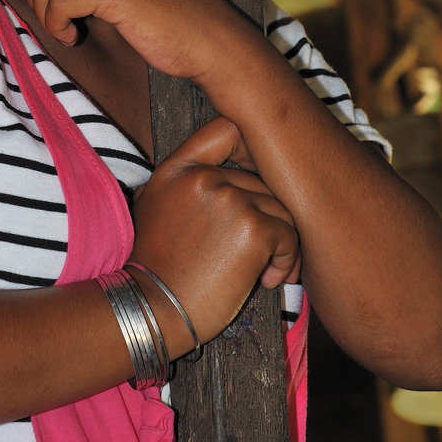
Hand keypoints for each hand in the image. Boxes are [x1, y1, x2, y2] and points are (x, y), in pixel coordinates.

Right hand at [130, 117, 300, 349]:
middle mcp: (204, 176)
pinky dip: (286, 261)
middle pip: (260, 181)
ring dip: (280, 243)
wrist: (151, 311)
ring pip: (280, 209)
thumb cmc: (154, 269)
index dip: (248, 148)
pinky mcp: (253, 228)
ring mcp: (229, 198)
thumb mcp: (153, 209)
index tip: (254, 176)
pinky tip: (266, 280)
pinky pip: (289, 236)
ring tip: (263, 271)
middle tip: (262, 250)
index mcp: (177, 168)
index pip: (226, 130)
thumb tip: (211, 171)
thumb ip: (180, 183)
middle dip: (266, 216)